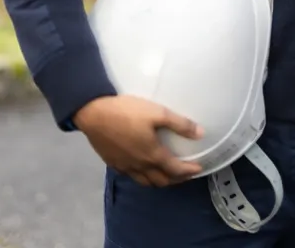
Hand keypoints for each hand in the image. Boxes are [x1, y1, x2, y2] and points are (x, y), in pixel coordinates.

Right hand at [73, 95, 203, 187]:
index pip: (175, 170)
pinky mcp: (113, 163)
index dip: (189, 171)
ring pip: (146, 182)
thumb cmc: (127, 112)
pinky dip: (143, 176)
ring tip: (167, 175)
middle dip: (176, 179)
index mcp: (153, 155)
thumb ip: (180, 124)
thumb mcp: (157, 113)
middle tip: (185, 174)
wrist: (94, 114)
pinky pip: (132, 176)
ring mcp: (125, 166)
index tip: (199, 169)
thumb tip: (200, 134)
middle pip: (161, 180)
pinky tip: (142, 168)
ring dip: (160, 181)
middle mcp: (140, 166)